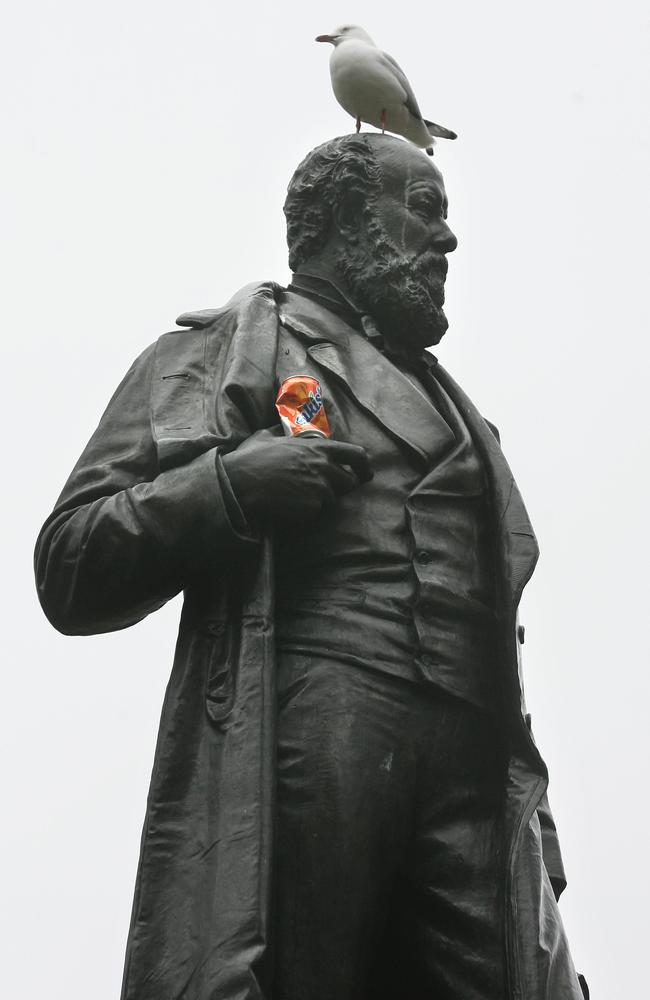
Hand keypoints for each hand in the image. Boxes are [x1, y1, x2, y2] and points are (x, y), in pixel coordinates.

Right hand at [221, 428, 372, 521]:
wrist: (240, 484)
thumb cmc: (251, 459)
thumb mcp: (267, 436)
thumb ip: (282, 430)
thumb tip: (282, 422)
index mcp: (318, 448)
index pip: (356, 455)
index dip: (364, 466)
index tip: (365, 474)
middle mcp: (324, 468)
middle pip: (348, 482)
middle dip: (338, 486)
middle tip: (320, 488)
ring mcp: (319, 489)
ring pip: (331, 499)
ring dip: (319, 498)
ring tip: (295, 494)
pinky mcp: (311, 508)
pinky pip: (316, 512)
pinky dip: (306, 510)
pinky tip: (288, 504)